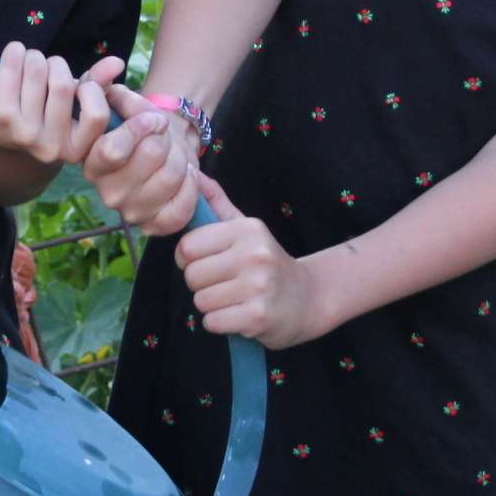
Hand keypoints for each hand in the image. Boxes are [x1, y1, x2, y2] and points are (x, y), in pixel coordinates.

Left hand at [0, 43, 116, 167]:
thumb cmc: (38, 113)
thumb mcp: (72, 104)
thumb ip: (97, 84)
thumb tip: (117, 62)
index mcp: (74, 149)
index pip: (97, 114)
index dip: (90, 89)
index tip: (78, 85)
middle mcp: (49, 147)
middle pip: (63, 85)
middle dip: (55, 65)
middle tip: (46, 67)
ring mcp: (22, 131)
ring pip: (39, 70)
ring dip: (34, 57)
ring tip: (29, 63)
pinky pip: (15, 65)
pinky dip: (15, 52)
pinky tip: (13, 55)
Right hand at [85, 86, 196, 233]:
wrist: (164, 148)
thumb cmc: (141, 125)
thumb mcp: (123, 100)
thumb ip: (108, 82)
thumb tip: (112, 67)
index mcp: (91, 162)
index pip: (111, 150)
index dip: (140, 128)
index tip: (154, 118)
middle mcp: (106, 192)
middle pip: (149, 157)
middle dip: (165, 139)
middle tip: (165, 137)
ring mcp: (130, 212)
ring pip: (170, 177)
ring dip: (180, 158)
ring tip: (174, 155)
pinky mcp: (154, 226)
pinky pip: (181, 207)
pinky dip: (191, 186)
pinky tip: (186, 176)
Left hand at [176, 175, 323, 348]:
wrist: (308, 298)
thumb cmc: (266, 262)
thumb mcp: (246, 228)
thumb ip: (217, 203)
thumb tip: (192, 173)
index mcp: (248, 230)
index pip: (187, 246)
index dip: (188, 258)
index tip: (205, 262)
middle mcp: (254, 254)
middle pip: (192, 275)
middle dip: (200, 284)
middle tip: (222, 284)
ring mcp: (258, 286)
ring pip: (200, 300)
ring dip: (210, 305)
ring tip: (232, 298)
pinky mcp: (257, 317)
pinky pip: (212, 322)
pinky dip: (219, 323)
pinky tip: (238, 315)